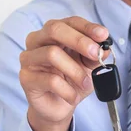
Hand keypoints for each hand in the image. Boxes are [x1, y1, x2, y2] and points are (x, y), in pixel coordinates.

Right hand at [20, 16, 108, 130]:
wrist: (59, 107)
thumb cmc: (71, 83)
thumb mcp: (88, 67)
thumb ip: (94, 56)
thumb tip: (104, 48)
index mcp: (54, 34)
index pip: (70, 22)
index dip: (87, 27)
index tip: (103, 35)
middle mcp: (38, 41)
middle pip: (55, 29)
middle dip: (79, 41)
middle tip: (96, 53)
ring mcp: (29, 58)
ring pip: (52, 54)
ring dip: (75, 71)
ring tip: (86, 84)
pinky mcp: (26, 78)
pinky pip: (50, 80)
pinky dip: (67, 91)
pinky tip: (73, 97)